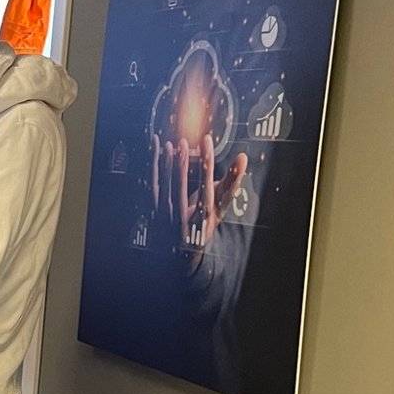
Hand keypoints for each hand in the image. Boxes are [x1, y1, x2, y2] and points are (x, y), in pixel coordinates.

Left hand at [161, 136, 245, 255]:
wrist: (180, 252)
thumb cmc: (204, 224)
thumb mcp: (220, 207)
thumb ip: (231, 182)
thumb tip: (242, 158)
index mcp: (204, 215)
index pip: (206, 185)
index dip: (207, 162)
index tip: (207, 141)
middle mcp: (183, 218)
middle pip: (180, 186)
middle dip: (182, 162)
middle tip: (185, 142)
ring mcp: (165, 216)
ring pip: (163, 186)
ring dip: (166, 164)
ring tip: (170, 145)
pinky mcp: (153, 211)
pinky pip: (151, 185)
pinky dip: (153, 167)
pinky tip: (154, 151)